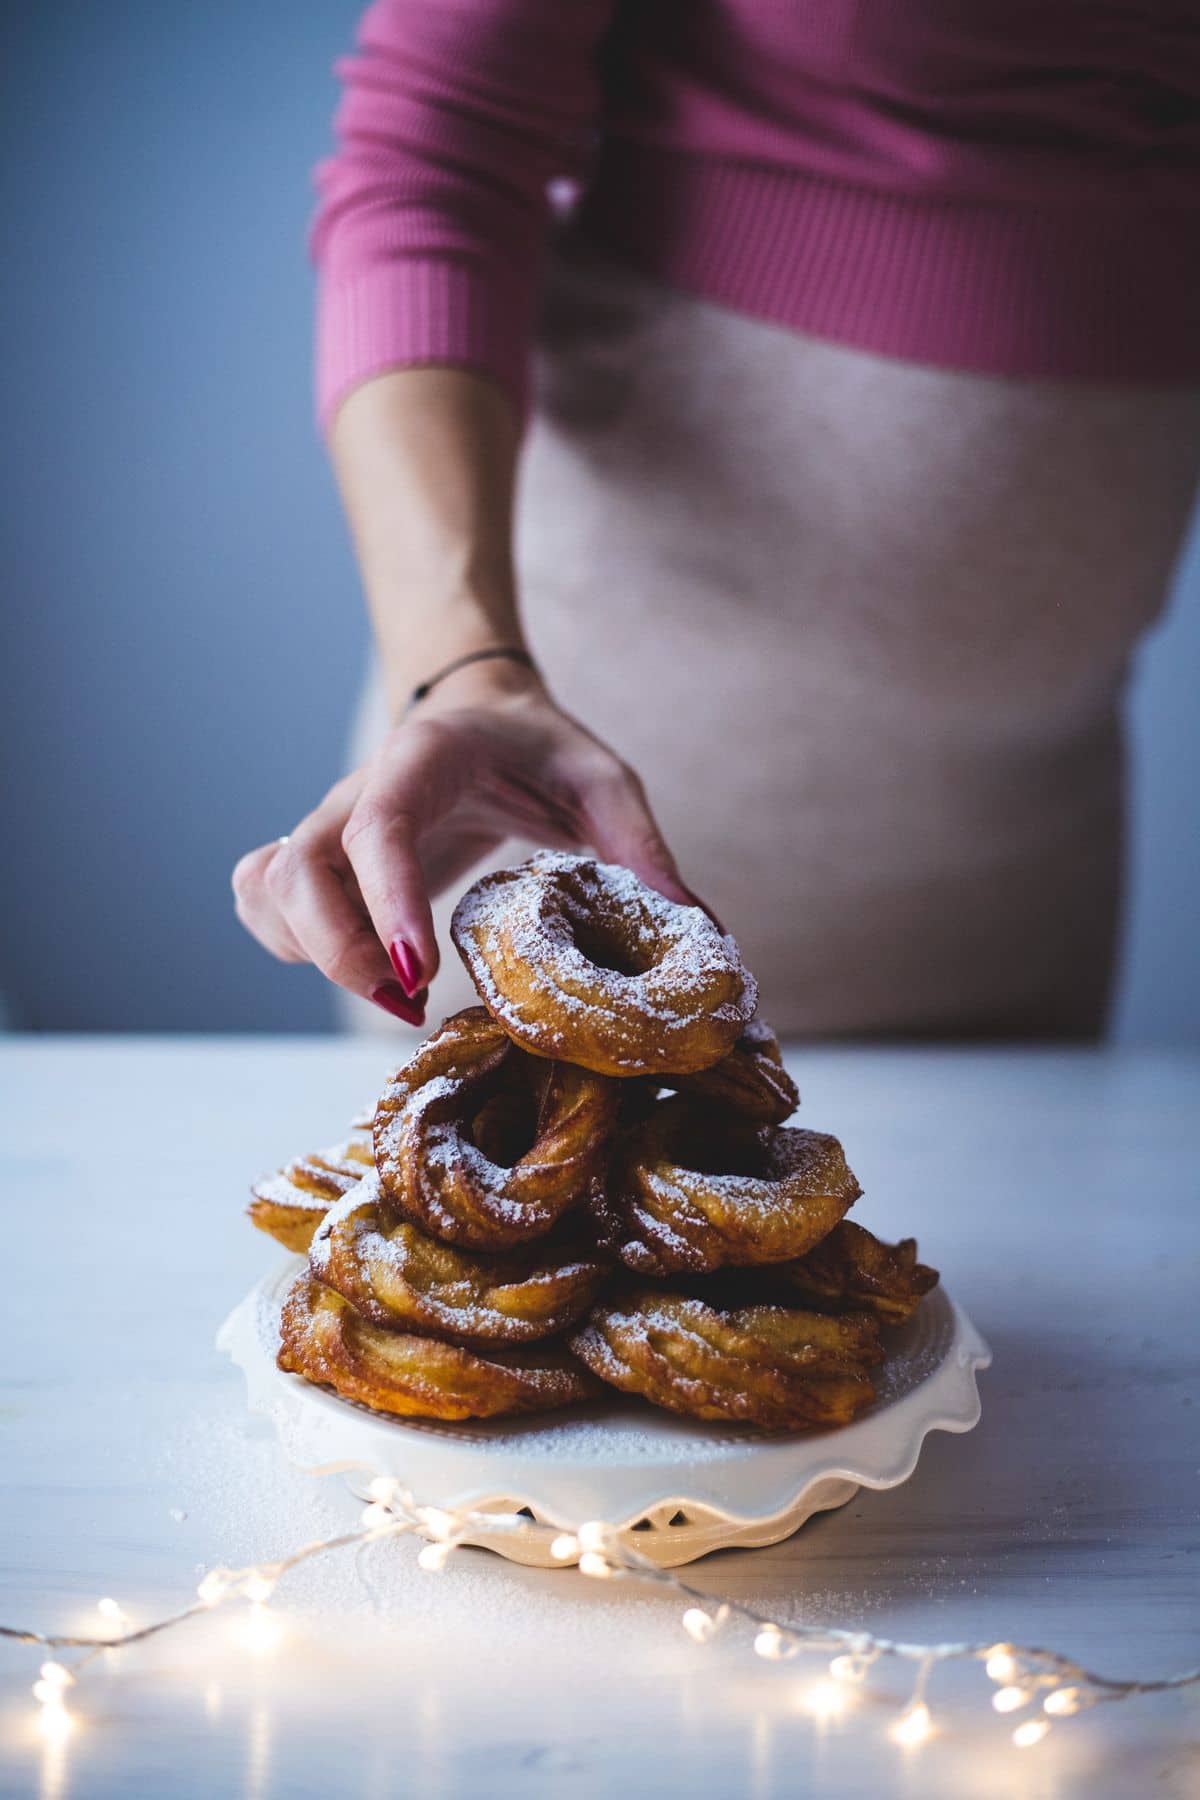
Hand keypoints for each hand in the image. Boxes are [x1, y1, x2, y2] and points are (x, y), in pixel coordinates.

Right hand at [231, 665, 699, 1022]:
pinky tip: (363, 967)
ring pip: (267, 891)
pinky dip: (288, 944)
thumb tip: (698, 933)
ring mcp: (327, 827)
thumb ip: (643, 848)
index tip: (419, 972)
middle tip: (411, 1002)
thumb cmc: (540, 746)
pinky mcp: (318, 859)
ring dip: (311, 954)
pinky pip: (262, 901)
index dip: (386, 902)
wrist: (479, 709)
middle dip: (339, 953)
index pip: (377, 827)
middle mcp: (357, 794)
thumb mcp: (604, 779)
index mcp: (422, 759)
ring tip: (396, 992)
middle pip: (295, 872)